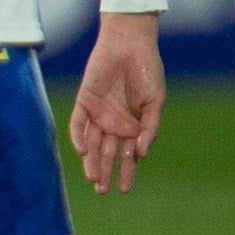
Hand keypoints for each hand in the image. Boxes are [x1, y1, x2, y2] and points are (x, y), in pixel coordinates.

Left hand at [70, 11, 166, 193]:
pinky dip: (79, 137)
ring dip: (91, 160)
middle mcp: (113, 123)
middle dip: (104, 172)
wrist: (131, 43)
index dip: (125, 172)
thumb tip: (141, 154)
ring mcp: (98, 113)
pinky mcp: (84, 101)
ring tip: (93, 177)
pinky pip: (78, 123)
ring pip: (91, 143)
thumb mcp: (155, 102)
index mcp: (132, 125)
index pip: (126, 155)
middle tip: (102, 190)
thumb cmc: (148, 71)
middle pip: (106, 153)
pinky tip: (83, 150)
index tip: (123, 189)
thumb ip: (149, 128)